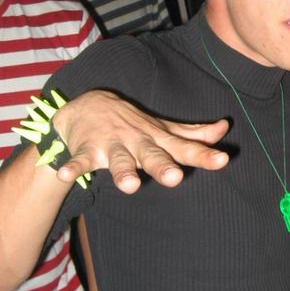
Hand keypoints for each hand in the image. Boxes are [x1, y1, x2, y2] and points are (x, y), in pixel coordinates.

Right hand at [52, 90, 228, 193]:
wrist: (87, 104)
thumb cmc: (132, 124)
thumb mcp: (163, 129)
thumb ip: (192, 135)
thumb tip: (223, 129)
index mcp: (157, 139)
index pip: (184, 148)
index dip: (204, 155)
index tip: (223, 159)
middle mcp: (137, 141)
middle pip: (152, 155)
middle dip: (162, 166)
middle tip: (175, 178)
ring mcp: (111, 145)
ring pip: (118, 159)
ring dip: (122, 171)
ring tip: (129, 186)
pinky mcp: (86, 149)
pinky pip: (79, 160)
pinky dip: (73, 166)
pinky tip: (66, 174)